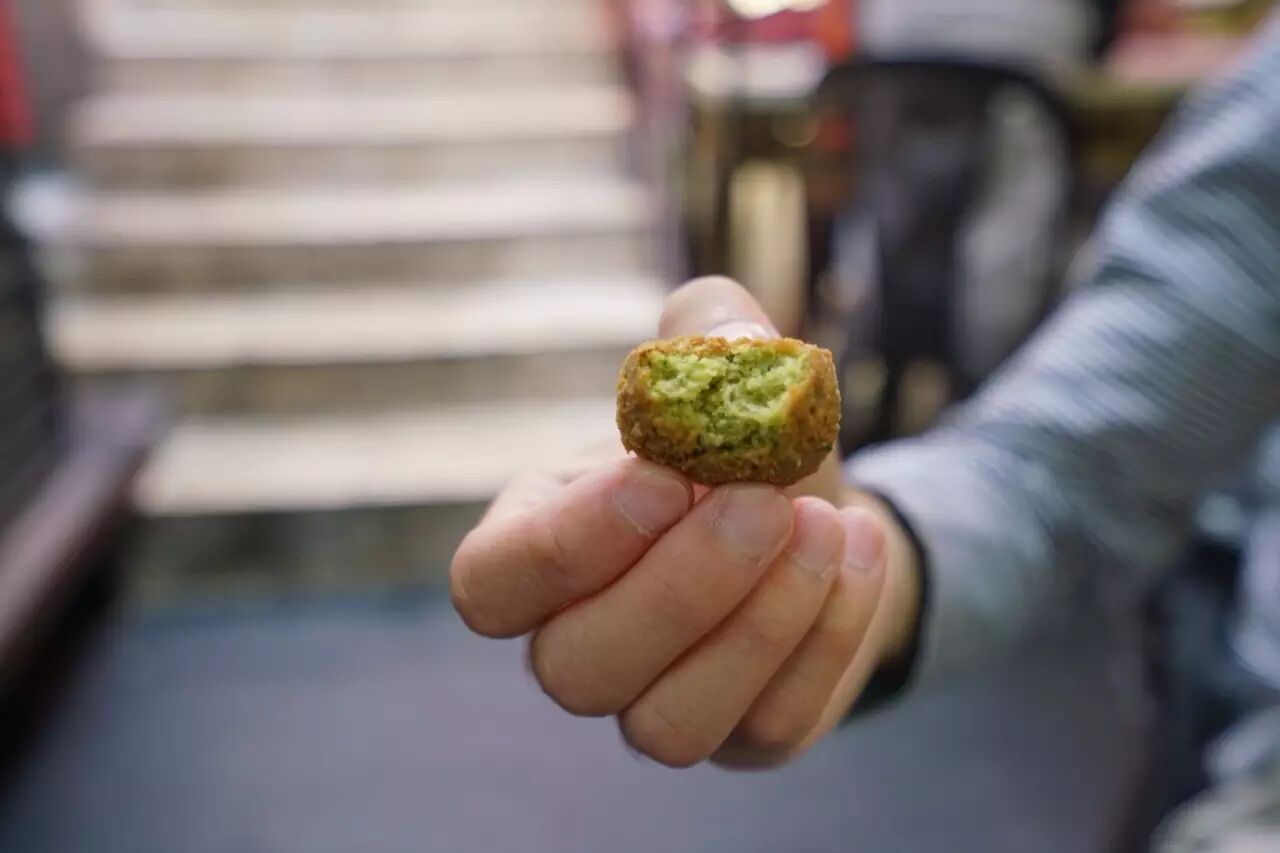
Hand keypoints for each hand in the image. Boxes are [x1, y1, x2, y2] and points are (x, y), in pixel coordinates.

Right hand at [451, 278, 920, 768]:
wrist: (815, 513)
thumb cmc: (736, 443)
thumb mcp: (724, 369)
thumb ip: (712, 329)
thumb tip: (734, 345)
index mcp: (539, 545)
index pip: (491, 585)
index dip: (566, 545)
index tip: (663, 475)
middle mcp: (578, 642)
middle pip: (576, 669)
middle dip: (679, 587)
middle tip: (762, 499)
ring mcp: (654, 705)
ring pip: (668, 726)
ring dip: (758, 625)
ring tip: (821, 522)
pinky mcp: (739, 741)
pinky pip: (768, 725)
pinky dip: (828, 637)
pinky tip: (856, 548)